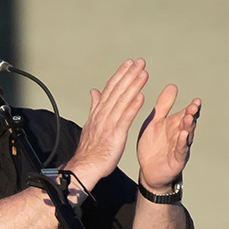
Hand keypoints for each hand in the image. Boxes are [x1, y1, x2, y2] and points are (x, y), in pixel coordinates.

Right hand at [67, 59, 148, 188]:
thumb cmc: (90, 149)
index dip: (120, 75)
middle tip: (140, 61)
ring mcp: (109, 124)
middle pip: (117, 90)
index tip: (130, 63)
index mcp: (99, 112)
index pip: (111, 89)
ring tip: (144, 73)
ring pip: (123, 101)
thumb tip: (94, 91)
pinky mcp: (115, 135)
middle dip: (129, 75)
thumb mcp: (92, 124)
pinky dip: (133, 107)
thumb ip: (94, 106)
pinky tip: (141, 97)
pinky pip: (125, 119)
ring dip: (133, 86)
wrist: (85, 166)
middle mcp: (103, 114)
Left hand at [137, 84, 200, 191]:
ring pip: (186, 135)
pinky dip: (182, 143)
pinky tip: (183, 135)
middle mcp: (180, 134)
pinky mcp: (176, 159)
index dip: (192, 108)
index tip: (197, 101)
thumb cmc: (153, 145)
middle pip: (188, 123)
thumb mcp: (155, 122)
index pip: (186, 114)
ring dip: (188, 127)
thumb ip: (163, 106)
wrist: (148, 170)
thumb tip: (172, 85)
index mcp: (175, 124)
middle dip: (192, 115)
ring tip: (189, 118)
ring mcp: (179, 147)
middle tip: (194, 106)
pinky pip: (180, 150)